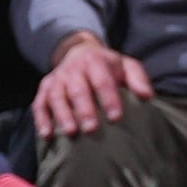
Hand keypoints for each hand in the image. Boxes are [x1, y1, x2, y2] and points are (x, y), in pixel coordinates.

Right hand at [34, 35, 154, 140]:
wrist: (78, 52)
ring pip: (57, 97)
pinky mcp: (44, 89)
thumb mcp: (125, 65)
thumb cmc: (107, 66)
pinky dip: (42, 119)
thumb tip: (147, 96)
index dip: (109, 98)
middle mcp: (73, 69)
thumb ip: (137, 78)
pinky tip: (47, 134)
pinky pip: (39, 104)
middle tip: (92, 129)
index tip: (116, 117)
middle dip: (85, 110)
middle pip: (78, 90)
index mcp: (95, 61)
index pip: (103, 81)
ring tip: (71, 132)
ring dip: (63, 115)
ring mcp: (57, 79)